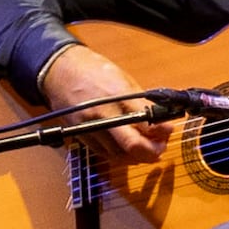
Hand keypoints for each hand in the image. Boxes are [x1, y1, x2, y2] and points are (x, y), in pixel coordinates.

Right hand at [35, 45, 172, 169]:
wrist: (60, 71)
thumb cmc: (93, 71)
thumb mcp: (123, 80)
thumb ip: (141, 102)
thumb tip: (161, 118)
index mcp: (116, 97)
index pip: (145, 122)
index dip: (162, 131)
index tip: (169, 130)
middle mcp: (103, 115)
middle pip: (133, 146)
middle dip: (152, 151)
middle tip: (161, 147)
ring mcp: (90, 128)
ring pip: (119, 155)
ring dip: (137, 157)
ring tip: (148, 149)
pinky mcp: (82, 136)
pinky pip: (105, 154)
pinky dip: (120, 156)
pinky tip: (129, 151)